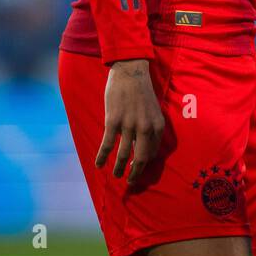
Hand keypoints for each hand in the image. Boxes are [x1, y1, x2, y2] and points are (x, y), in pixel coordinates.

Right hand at [95, 58, 164, 183]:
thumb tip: (144, 147)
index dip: (146, 164)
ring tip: (116, 176)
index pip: (153, 152)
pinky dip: (102, 157)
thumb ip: (150, 128)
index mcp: (157, 125)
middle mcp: (145, 127)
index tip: (139, 171)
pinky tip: (98, 165)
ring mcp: (129, 125)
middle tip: (130, 182)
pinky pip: (107, 144)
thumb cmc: (142, 91)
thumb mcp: (153, 110)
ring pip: (124, 154)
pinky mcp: (113, 121)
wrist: (130, 72)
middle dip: (135, 173)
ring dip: (119, 168)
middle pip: (141, 158)